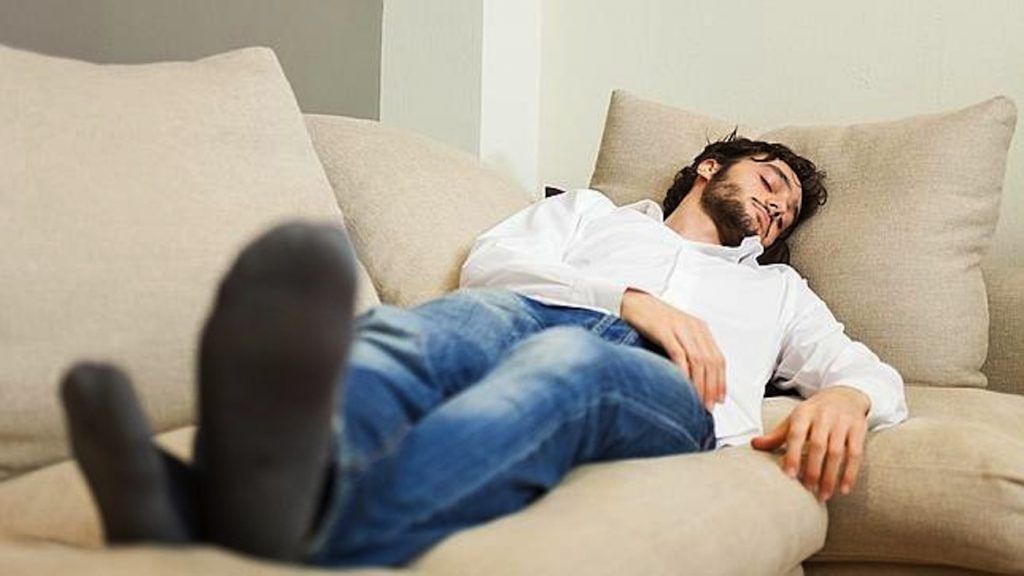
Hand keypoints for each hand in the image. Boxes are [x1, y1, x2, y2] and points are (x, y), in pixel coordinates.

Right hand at [620, 287, 726, 411]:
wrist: (633, 302)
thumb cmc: (653, 320)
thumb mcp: (677, 333)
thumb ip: (689, 350)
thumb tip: (696, 378)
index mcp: (700, 328)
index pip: (718, 358)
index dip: (721, 381)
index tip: (720, 398)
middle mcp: (693, 327)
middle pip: (711, 361)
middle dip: (712, 386)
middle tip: (709, 404)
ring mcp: (679, 327)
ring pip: (698, 360)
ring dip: (700, 384)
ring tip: (697, 400)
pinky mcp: (664, 329)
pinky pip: (678, 354)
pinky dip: (683, 372)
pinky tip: (682, 384)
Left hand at [749, 385, 869, 501]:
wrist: (845, 394)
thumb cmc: (815, 413)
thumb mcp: (795, 419)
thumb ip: (777, 435)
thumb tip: (753, 445)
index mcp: (804, 413)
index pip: (796, 434)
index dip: (792, 455)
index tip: (789, 475)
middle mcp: (824, 416)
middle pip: (818, 445)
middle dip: (813, 469)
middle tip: (808, 490)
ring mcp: (842, 422)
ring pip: (837, 452)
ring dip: (831, 476)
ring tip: (824, 495)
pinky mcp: (859, 429)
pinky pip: (856, 454)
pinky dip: (850, 473)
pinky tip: (844, 489)